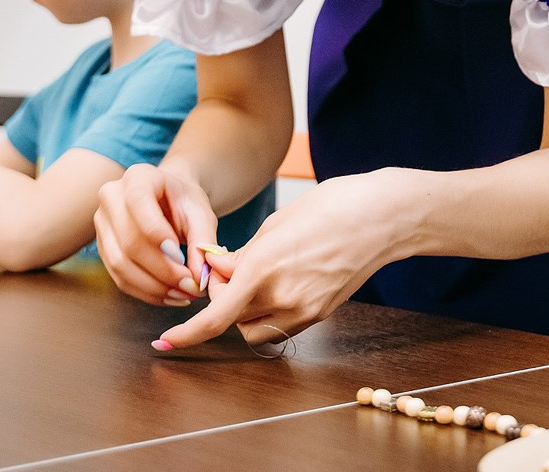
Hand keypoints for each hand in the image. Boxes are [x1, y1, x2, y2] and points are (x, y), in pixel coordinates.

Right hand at [94, 162, 221, 307]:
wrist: (169, 199)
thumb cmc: (185, 201)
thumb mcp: (201, 212)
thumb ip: (203, 239)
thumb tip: (199, 276)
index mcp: (138, 176)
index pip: (138, 202)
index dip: (157, 233)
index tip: (181, 258)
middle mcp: (112, 196)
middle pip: (129, 241)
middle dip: (162, 270)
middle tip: (190, 285)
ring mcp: (102, 223)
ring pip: (120, 264)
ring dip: (153, 286)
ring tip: (183, 294)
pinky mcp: (102, 248)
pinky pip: (119, 277)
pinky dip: (145, 291)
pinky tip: (169, 295)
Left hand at [153, 170, 401, 349]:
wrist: (383, 217)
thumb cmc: (332, 206)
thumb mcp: (278, 222)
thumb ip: (244, 254)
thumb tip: (218, 272)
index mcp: (265, 266)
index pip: (216, 314)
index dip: (187, 333)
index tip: (165, 342)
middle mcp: (283, 295)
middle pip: (233, 321)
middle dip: (225, 302)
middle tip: (232, 272)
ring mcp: (305, 309)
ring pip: (256, 328)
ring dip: (247, 311)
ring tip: (261, 276)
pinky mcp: (321, 313)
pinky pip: (282, 324)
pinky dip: (272, 310)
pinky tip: (285, 280)